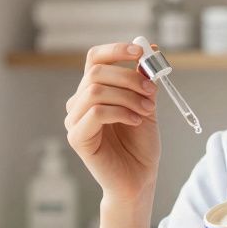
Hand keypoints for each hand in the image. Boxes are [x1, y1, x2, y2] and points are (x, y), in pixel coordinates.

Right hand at [64, 42, 159, 200]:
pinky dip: (121, 112)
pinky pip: (96, 113)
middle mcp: (79, 102)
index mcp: (93, 90)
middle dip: (129, 78)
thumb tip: (151, 50)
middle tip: (151, 92)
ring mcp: (75, 120)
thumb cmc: (140, 144)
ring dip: (128, 97)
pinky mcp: (77, 138)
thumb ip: (145, 80)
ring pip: (95, 90)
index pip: (95, 58)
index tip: (140, 52)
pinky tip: (135, 121)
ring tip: (147, 111)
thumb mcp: (147, 105)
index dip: (116, 50)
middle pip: (96, 72)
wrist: (139, 178)